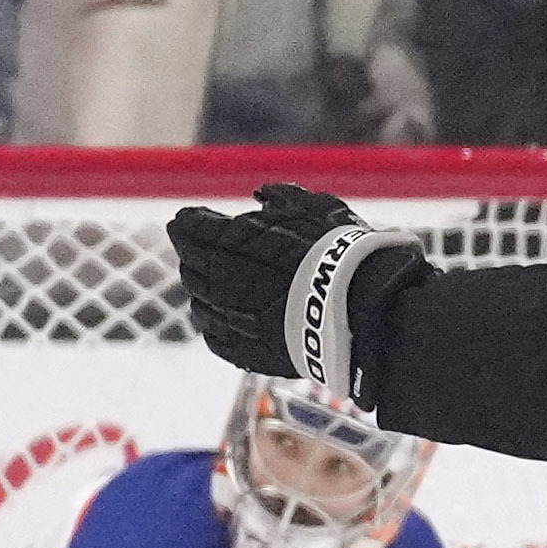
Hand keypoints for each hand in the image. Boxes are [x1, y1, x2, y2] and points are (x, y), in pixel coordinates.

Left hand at [166, 180, 427, 403]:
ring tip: (214, 282)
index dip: (189, 221)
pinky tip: (226, 316)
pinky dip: (216, 322)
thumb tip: (260, 196)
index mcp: (230, 240)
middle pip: (191, 264)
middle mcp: (221, 280)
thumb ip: (281, 198)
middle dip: (193, 253)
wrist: (359, 310)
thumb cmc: (341, 253)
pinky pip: (215, 336)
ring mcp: (230, 319)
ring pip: (200, 302)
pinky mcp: (243, 351)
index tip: (187, 218)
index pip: (191, 227)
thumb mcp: (314, 207)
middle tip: (197, 247)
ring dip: (202, 289)